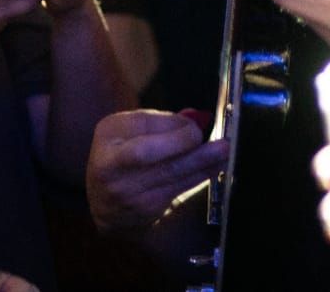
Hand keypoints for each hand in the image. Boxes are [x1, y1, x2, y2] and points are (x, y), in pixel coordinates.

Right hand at [85, 109, 227, 232]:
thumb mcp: (127, 128)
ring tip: (225, 152)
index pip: (142, 136)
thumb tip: (195, 119)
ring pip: (172, 177)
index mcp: (107, 142)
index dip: (173, 132)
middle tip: (220, 143)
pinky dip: (200, 177)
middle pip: (156, 161)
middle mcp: (113, 172)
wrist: (104, 200)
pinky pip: (178, 189)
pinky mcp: (146, 211)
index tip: (194, 125)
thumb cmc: (119, 153)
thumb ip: (158, 121)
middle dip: (191, 151)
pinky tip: (216, 167)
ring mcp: (129, 195)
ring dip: (203, 164)